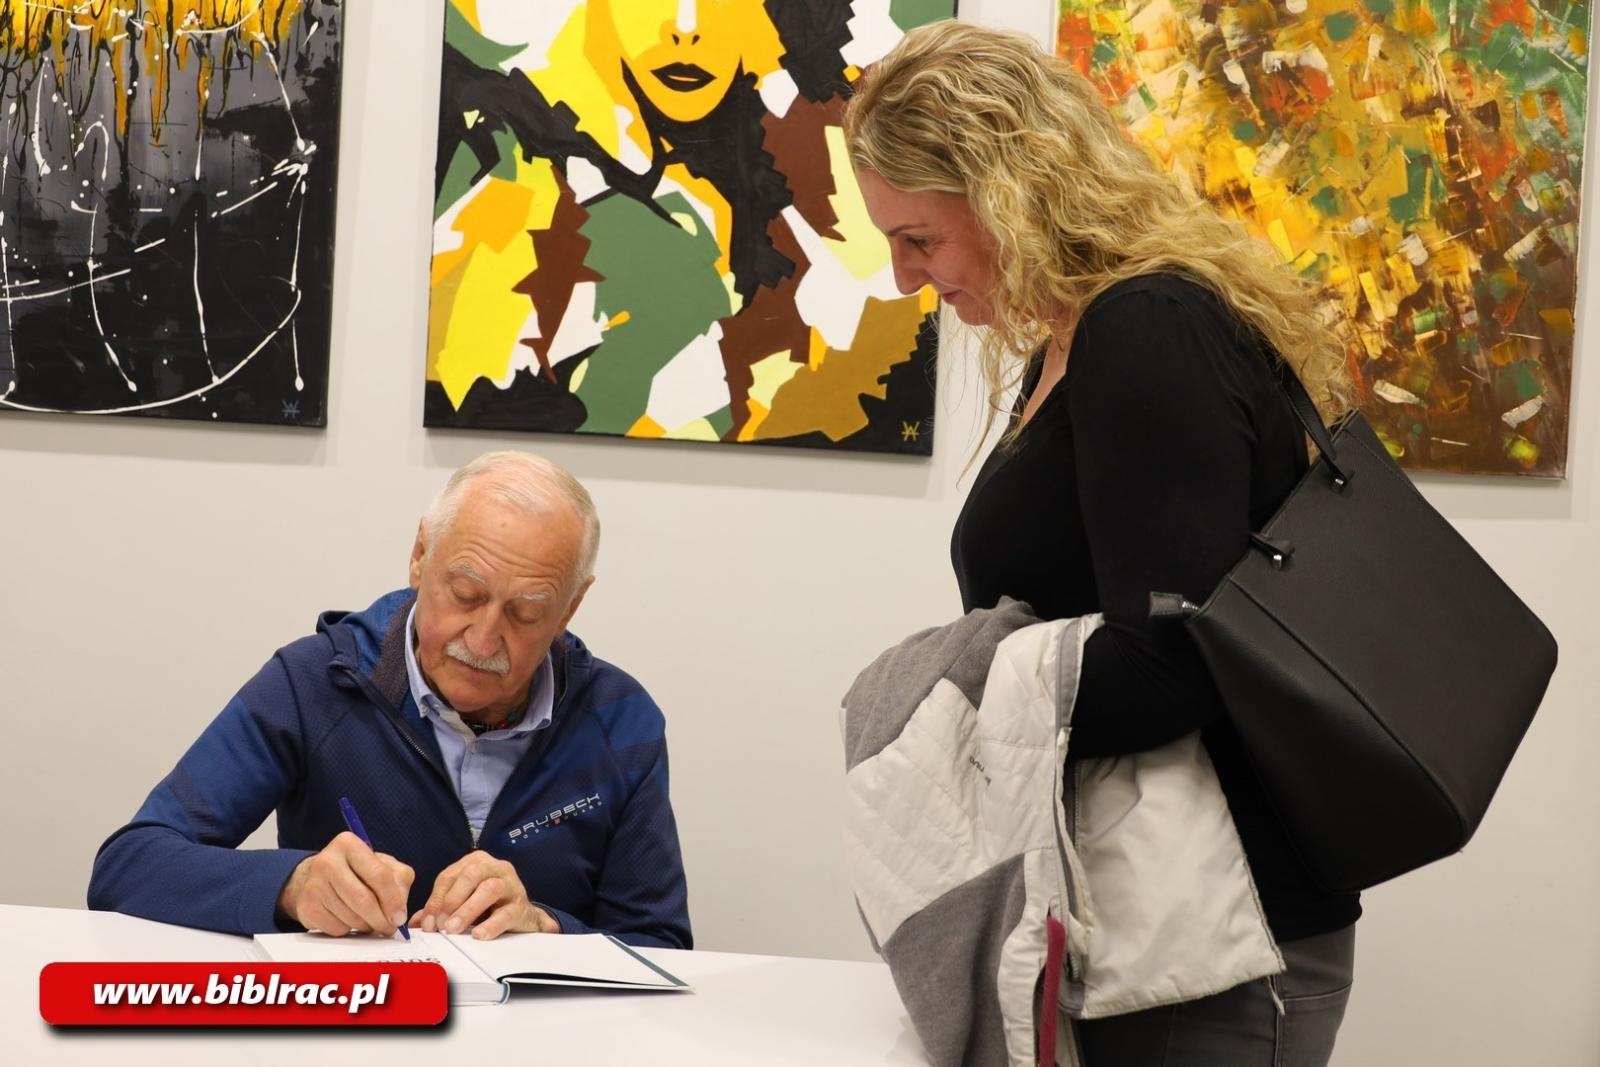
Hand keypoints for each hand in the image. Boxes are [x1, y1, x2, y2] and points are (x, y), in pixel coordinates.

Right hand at [276, 831, 413, 936]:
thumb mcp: (382, 864)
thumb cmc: (355, 871)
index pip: (379, 875)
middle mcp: (328, 861)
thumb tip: (399, 911)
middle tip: (389, 928)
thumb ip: (399, 880)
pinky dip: (349, 930)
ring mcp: (314, 885)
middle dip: (381, 920)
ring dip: (366, 926)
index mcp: (349, 844)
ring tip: (369, 921)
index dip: (393, 900)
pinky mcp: (306, 907)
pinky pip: (337, 928)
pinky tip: (349, 920)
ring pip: (351, 918)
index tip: (400, 917)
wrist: (315, 878)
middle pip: (364, 900)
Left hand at [409, 850, 558, 939]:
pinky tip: (478, 935)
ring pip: (490, 888)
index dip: (435, 900)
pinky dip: (491, 925)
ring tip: (454, 929)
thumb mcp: (462, 901)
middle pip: (470, 875)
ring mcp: (511, 885)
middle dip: (451, 901)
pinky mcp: (522, 905)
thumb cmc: (489, 905)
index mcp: (475, 862)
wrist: (523, 916)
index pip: (449, 876)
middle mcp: (495, 867)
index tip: (427, 923)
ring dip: (468, 909)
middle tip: (440, 925)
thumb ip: (440, 908)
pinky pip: (507, 913)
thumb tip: (416, 923)